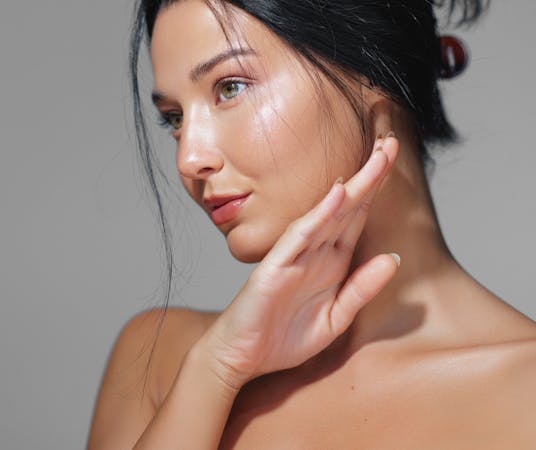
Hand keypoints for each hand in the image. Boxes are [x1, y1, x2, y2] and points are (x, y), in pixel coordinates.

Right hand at [199, 135, 400, 389]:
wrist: (239, 357)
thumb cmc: (281, 338)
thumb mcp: (334, 319)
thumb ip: (361, 289)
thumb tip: (394, 259)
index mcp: (330, 262)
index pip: (357, 218)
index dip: (376, 189)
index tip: (394, 159)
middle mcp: (314, 253)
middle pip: (347, 208)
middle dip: (370, 176)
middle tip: (392, 143)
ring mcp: (293, 257)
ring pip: (328, 214)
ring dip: (353, 187)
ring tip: (376, 160)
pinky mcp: (274, 268)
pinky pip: (299, 237)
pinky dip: (318, 215)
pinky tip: (336, 195)